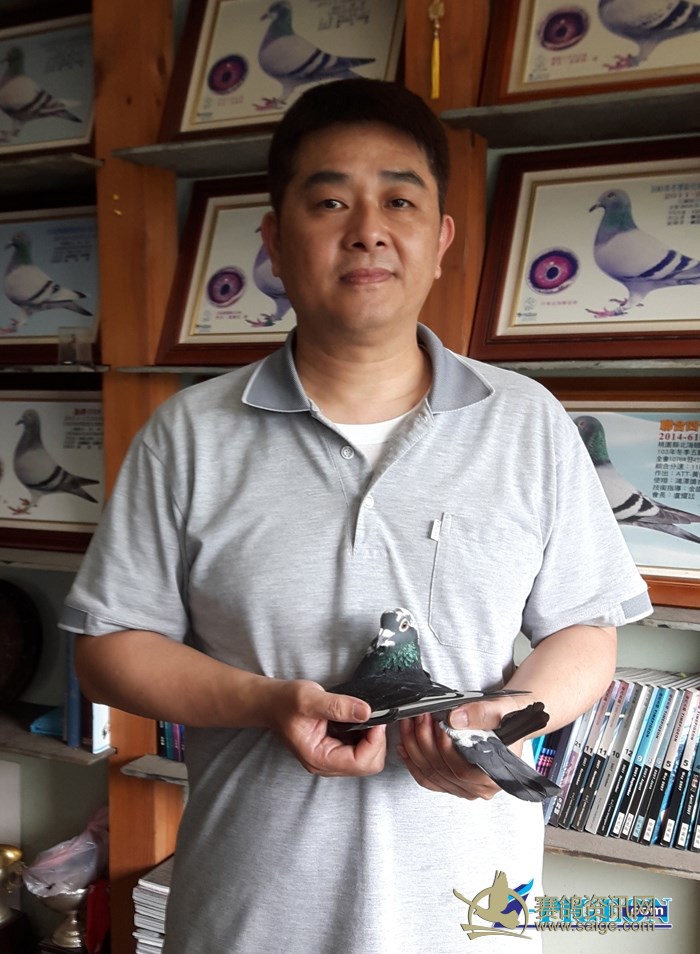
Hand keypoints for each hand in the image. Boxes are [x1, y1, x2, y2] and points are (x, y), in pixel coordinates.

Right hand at [262, 678, 386, 776]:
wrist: (271, 703)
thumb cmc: (285, 702)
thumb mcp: (310, 698)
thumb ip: (338, 706)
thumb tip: (366, 711)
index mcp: (318, 758)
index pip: (360, 762)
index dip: (374, 741)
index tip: (376, 718)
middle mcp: (326, 764)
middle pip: (368, 765)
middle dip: (376, 741)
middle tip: (374, 716)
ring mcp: (331, 759)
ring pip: (367, 759)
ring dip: (372, 738)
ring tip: (365, 716)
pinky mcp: (335, 751)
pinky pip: (360, 750)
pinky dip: (366, 736)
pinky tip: (359, 719)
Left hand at [397, 699, 524, 800]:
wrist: (507, 720)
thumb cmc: (507, 718)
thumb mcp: (500, 710)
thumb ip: (481, 714)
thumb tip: (456, 719)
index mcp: (495, 774)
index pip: (461, 769)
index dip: (444, 748)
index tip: (436, 723)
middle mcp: (479, 787)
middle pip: (442, 770)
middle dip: (424, 740)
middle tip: (419, 717)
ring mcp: (464, 788)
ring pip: (431, 774)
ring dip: (415, 748)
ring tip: (410, 725)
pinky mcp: (452, 784)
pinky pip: (427, 779)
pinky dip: (413, 762)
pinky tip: (405, 746)